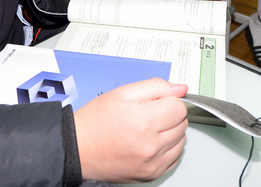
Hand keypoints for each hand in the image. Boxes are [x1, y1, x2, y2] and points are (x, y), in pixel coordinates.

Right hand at [74, 78, 188, 182]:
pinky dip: (167, 148)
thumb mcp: (122, 93)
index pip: (179, 106)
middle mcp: (151, 146)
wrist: (78, 149)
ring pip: (181, 140)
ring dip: (170, 131)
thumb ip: (155, 87)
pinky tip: (150, 142)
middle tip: (148, 113)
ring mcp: (152, 163)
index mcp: (144, 122)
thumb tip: (180, 89)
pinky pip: (174, 158)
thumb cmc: (95, 121)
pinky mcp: (151, 174)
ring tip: (147, 128)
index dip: (167, 99)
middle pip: (182, 123)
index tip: (154, 101)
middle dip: (169, 114)